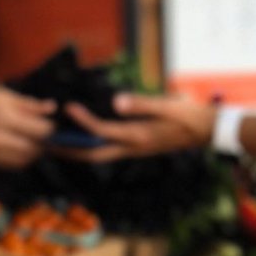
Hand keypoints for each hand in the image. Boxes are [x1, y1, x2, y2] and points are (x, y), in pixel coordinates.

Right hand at [0, 86, 54, 168]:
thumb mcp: (0, 94)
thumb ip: (27, 104)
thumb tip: (52, 108)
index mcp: (2, 116)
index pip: (39, 131)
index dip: (50, 129)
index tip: (50, 124)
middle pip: (34, 148)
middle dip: (44, 143)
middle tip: (44, 134)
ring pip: (24, 160)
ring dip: (33, 152)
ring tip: (32, 141)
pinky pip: (10, 165)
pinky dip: (20, 158)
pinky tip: (19, 147)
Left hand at [58, 93, 215, 162]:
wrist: (208, 131)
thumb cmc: (189, 115)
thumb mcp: (167, 105)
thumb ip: (141, 103)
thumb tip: (116, 101)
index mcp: (138, 136)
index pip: (102, 131)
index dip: (83, 121)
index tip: (68, 108)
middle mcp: (133, 147)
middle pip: (93, 153)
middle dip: (70, 150)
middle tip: (47, 143)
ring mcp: (135, 149)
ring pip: (99, 154)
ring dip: (78, 150)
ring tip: (58, 143)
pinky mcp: (137, 147)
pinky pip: (108, 150)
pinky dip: (92, 145)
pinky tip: (83, 138)